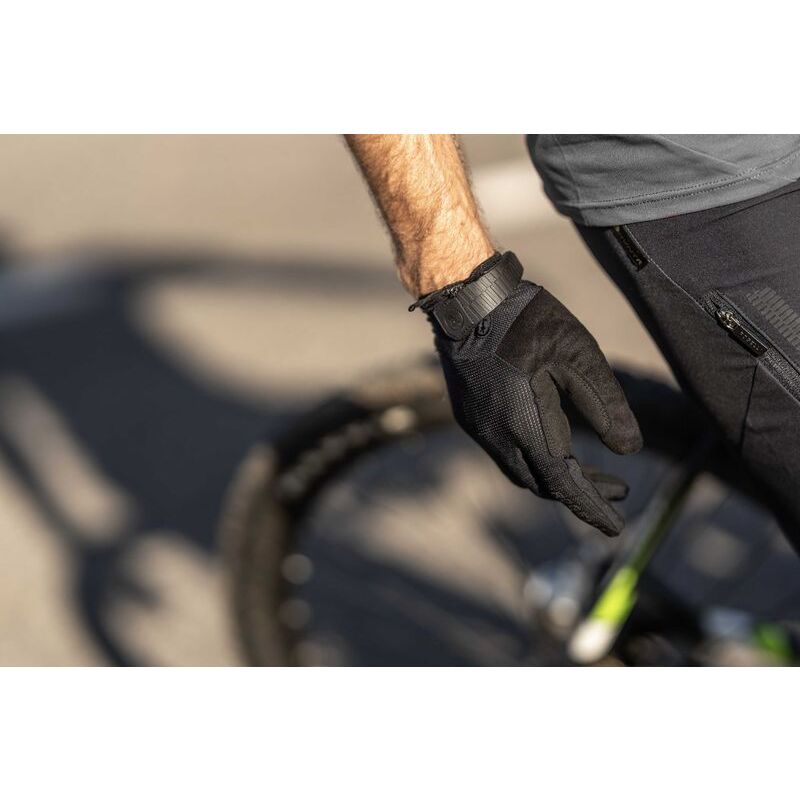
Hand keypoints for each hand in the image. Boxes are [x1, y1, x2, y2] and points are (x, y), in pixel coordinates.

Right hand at [420, 252, 642, 535]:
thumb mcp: (578, 355)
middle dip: (581, 492)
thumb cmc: (527, 321)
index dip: (591, 506)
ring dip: (555, 477)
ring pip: (521, 471)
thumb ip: (605, 405)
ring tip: (591, 471)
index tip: (616, 527)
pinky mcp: (470, 416)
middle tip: (619, 489)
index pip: (563, 482)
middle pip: (542, 483)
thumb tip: (629, 450)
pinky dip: (534, 460)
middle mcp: (497, 435)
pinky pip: (505, 453)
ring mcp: (479, 427)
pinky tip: (552, 444)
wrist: (466, 301)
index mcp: (525, 424)